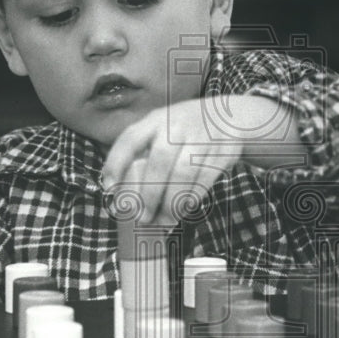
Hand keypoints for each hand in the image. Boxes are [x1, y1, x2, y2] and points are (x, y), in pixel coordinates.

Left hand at [102, 99, 245, 225]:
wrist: (229, 116)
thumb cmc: (186, 131)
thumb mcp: (163, 128)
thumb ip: (144, 152)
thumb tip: (119, 194)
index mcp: (156, 120)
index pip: (129, 139)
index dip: (116, 163)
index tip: (109, 189)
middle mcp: (177, 125)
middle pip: (159, 160)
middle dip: (149, 193)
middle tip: (143, 217)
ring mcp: (201, 137)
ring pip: (183, 173)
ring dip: (172, 201)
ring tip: (165, 220)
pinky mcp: (222, 151)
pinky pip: (205, 179)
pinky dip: (192, 198)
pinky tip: (184, 209)